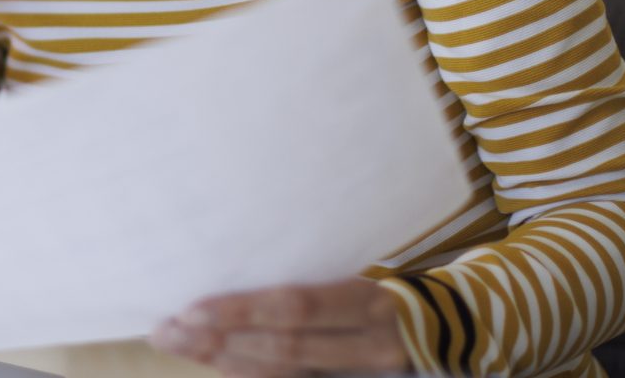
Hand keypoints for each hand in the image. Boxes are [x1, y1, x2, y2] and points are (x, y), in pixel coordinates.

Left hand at [148, 280, 410, 376]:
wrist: (457, 326)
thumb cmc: (392, 285)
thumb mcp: (364, 270)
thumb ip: (314, 278)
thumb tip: (240, 258)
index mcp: (368, 302)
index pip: (295, 308)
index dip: (240, 311)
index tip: (190, 308)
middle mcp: (368, 345)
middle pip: (281, 350)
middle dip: (218, 342)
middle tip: (166, 330)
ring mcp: (362, 374)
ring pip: (283, 375)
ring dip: (223, 361)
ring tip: (178, 344)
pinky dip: (248, 375)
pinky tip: (215, 363)